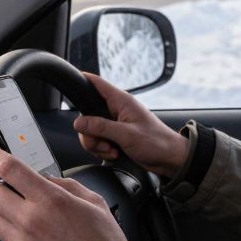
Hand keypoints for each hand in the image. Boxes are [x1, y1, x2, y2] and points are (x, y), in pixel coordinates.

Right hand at [72, 72, 188, 177]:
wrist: (170, 160)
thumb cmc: (157, 143)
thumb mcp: (126, 134)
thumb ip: (101, 127)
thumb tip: (79, 122)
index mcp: (121, 101)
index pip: (97, 83)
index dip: (83, 79)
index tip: (71, 81)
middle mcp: (116, 110)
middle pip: (87, 114)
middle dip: (90, 133)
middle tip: (103, 143)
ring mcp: (115, 124)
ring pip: (91, 130)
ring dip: (97, 144)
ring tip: (112, 150)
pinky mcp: (116, 137)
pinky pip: (98, 141)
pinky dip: (103, 150)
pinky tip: (115, 153)